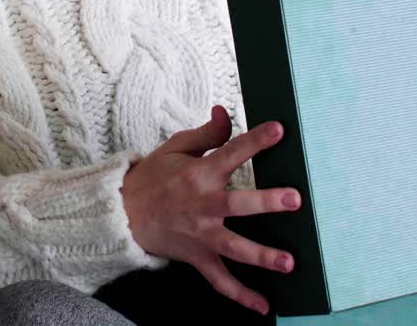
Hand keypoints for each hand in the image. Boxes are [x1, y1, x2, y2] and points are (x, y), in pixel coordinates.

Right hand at [121, 105, 300, 315]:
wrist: (122, 214)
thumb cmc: (152, 178)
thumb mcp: (175, 148)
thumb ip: (207, 133)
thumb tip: (225, 110)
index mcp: (198, 174)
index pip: (231, 152)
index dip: (255, 140)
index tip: (279, 130)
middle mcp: (202, 205)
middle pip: (237, 204)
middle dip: (266, 202)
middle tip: (294, 199)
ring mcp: (201, 235)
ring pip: (233, 247)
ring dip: (261, 256)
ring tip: (288, 263)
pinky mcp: (197, 257)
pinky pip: (220, 280)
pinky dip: (240, 295)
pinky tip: (264, 306)